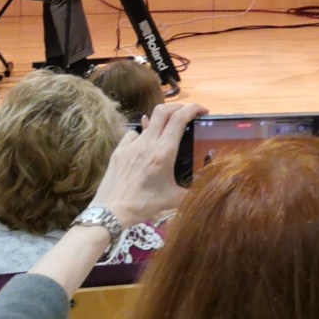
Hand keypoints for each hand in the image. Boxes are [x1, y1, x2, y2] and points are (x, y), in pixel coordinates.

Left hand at [90, 102, 207, 227]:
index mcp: (164, 152)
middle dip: (178, 107)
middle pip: (163, 110)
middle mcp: (148, 143)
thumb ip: (193, 191)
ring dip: (161, 120)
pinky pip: (133, 134)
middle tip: (187, 114)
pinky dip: (143, 134)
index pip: (180, 118)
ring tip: (167, 130)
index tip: (203, 112)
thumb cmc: (144, 205)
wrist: (110, 211)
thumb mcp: (174, 199)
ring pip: (148, 120)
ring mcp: (131, 145)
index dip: (194, 108)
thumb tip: (208, 187)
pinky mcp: (119, 150)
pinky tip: (144, 144)